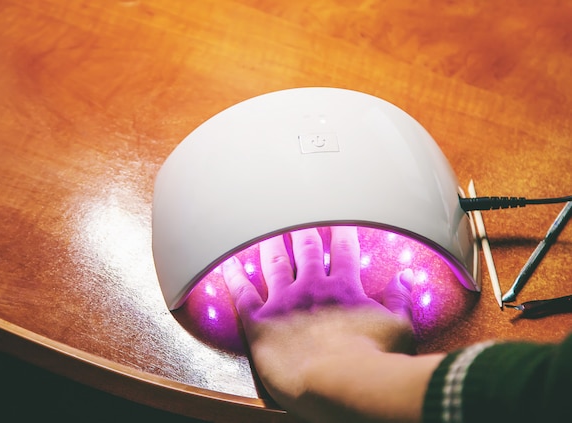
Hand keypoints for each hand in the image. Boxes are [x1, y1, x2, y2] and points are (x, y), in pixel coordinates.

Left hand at [223, 226, 418, 420]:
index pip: (343, 250)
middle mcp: (311, 286)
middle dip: (302, 229)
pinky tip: (228, 264)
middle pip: (305, 248)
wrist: (339, 382)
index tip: (338, 219)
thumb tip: (406, 278)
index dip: (341, 231)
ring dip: (271, 243)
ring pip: (274, 262)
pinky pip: (242, 292)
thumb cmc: (373, 361)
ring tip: (266, 227)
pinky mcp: (260, 320)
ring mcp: (284, 301)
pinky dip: (234, 276)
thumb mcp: (399, 328)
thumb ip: (400, 300)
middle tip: (296, 214)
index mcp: (344, 287)